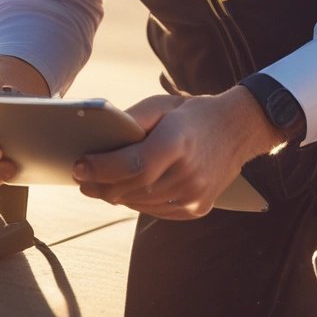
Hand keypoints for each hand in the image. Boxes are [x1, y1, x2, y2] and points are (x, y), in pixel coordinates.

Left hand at [72, 86, 284, 219]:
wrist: (237, 128)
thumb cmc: (192, 113)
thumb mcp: (162, 105)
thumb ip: (131, 121)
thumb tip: (99, 140)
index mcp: (178, 142)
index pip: (133, 165)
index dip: (101, 169)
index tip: (78, 166)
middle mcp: (188, 173)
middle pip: (133, 188)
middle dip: (100, 185)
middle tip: (79, 178)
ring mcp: (195, 195)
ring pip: (141, 203)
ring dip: (114, 196)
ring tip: (95, 185)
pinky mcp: (198, 208)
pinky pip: (156, 211)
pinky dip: (136, 202)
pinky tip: (123, 192)